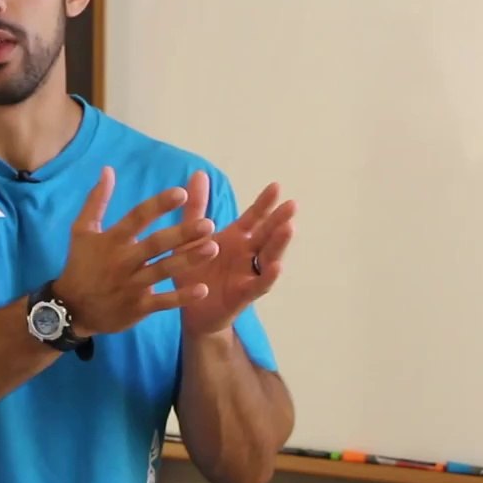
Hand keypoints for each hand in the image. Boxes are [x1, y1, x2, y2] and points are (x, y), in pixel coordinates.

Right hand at [53, 166, 220, 337]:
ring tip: (212, 248)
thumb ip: (97, 200)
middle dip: (182, 234)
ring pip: (164, 270)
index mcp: (112, 239)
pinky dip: (182, 297)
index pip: (137, 217)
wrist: (71, 307)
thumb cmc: (80, 264)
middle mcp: (123, 260)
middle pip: (156, 244)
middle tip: (207, 224)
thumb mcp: (82, 230)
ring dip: (188, 260)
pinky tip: (202, 289)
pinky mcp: (138, 307)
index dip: (158, 205)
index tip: (181, 193)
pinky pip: (163, 301)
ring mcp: (132, 285)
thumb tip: (108, 169)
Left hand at [173, 170, 295, 336]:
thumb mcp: (191, 236)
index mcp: (235, 239)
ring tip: (289, 228)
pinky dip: (268, 276)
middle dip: (278, 220)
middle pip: (266, 234)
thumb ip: (196, 207)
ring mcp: (248, 274)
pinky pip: (258, 285)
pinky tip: (277, 266)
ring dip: (279, 244)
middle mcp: (246, 254)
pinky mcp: (243, 295)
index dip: (264, 203)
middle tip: (291, 205)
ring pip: (268, 257)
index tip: (275, 186)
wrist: (190, 310)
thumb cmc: (194, 271)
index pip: (254, 218)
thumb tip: (199, 173)